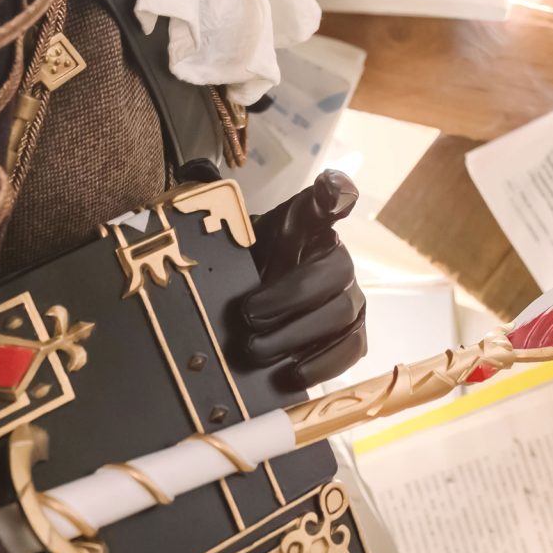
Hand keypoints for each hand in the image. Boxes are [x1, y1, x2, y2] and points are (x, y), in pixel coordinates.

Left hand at [229, 170, 366, 391]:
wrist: (244, 313)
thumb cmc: (242, 272)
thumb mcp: (230, 245)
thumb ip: (226, 220)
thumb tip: (201, 179)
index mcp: (308, 226)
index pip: (332, 197)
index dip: (337, 193)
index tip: (332, 191)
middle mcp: (336, 256)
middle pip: (334, 269)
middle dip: (290, 296)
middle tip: (247, 315)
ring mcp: (350, 296)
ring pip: (342, 313)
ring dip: (297, 334)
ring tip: (255, 349)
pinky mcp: (352, 335)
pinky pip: (350, 349)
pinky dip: (322, 364)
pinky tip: (291, 373)